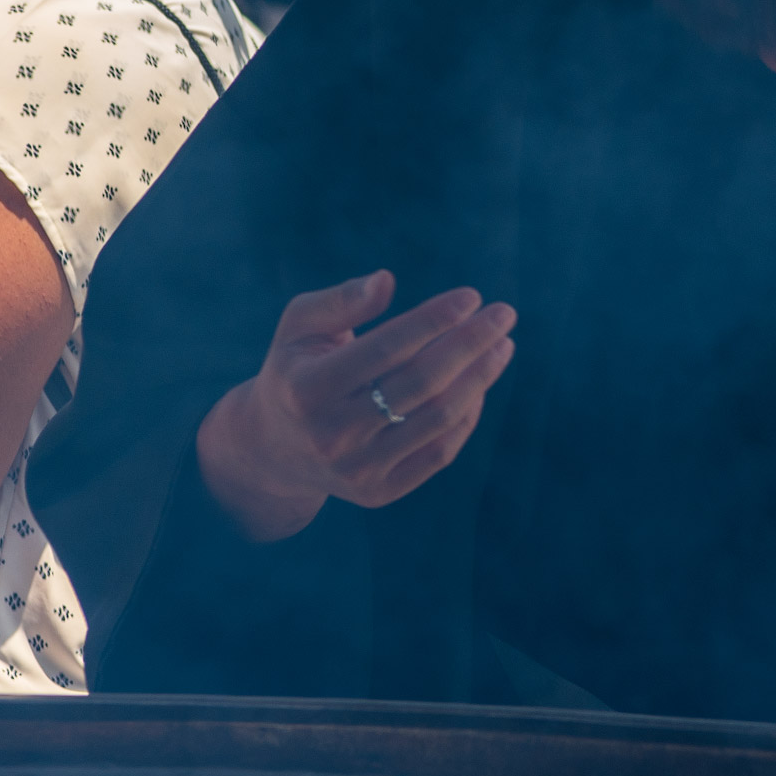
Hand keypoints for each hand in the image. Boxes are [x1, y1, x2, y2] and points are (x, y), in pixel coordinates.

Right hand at [195, 270, 515, 541]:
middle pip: (420, 383)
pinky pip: (439, 453)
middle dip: (470, 344)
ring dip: (480, 378)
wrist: (272, 449)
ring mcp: (357, 469)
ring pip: (438, 419)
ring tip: (502, 345)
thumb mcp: (300, 327)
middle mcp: (331, 434)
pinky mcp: (378, 493)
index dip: (433, 319)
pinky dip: (466, 415)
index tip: (471, 295)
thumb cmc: (296, 368)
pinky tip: (479, 382)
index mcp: (307, 387)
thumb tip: (386, 281)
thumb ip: (341, 301)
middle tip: (504, 314)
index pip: (385, 349)